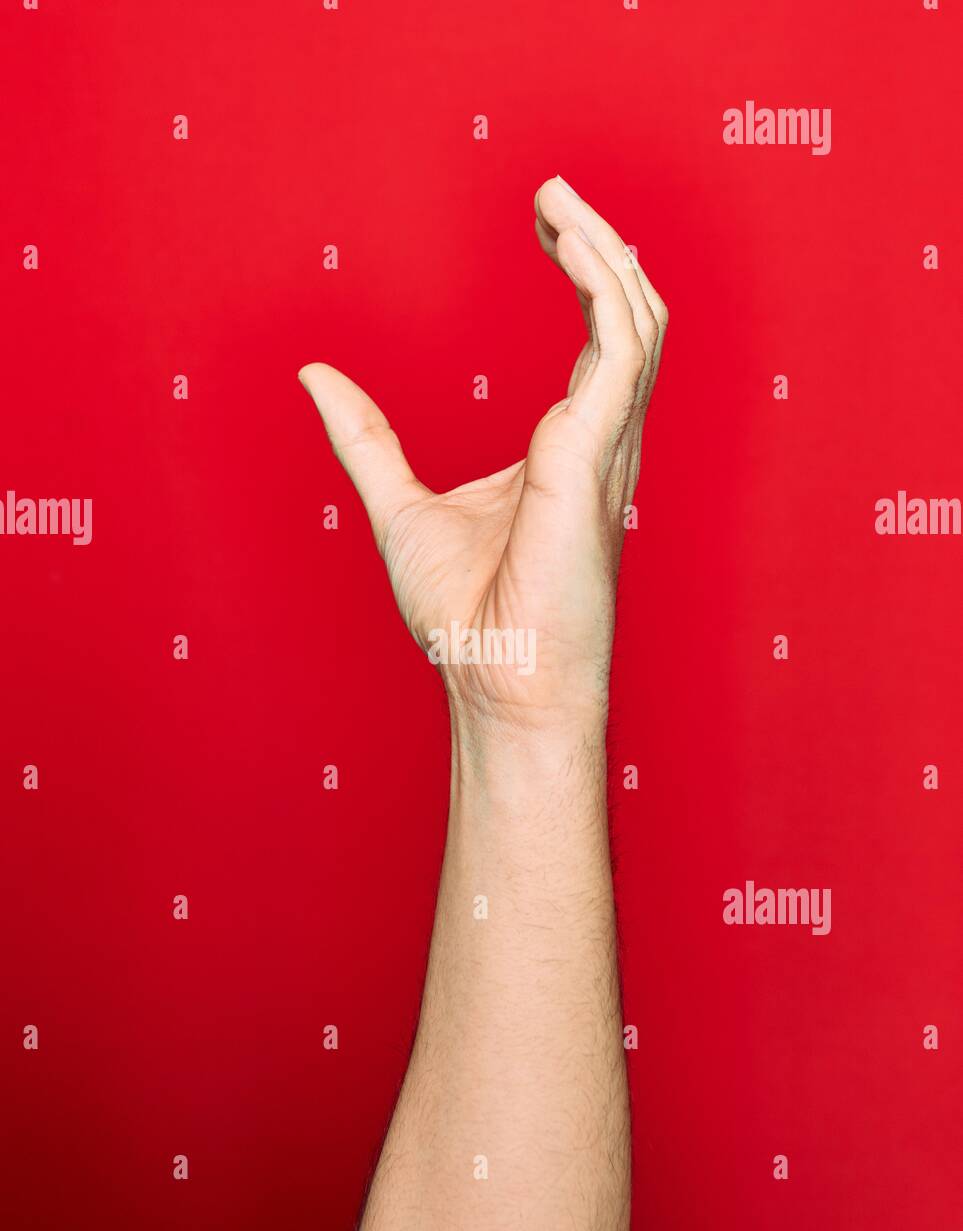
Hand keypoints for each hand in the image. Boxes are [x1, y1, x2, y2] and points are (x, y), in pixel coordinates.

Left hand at [299, 176, 666, 735]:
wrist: (498, 681)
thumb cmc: (467, 615)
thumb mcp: (396, 505)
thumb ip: (364, 437)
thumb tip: (315, 375)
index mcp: (571, 449)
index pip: (602, 340)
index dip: (581, 273)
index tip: (542, 223)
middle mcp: (602, 442)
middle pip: (631, 315)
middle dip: (600, 245)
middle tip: (551, 194)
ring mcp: (608, 448)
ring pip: (638, 320)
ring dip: (605, 250)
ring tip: (556, 200)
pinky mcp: (596, 457)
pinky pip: (621, 347)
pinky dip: (602, 286)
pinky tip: (567, 243)